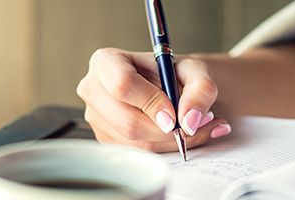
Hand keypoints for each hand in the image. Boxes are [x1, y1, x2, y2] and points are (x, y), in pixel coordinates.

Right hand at [77, 48, 231, 151]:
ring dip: (171, 140)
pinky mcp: (106, 138)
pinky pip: (137, 153)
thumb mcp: (197, 72)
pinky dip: (165, 147)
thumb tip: (189, 121)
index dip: (152, 103)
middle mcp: (93, 89)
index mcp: (107, 61)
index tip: (175, 114)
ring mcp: (96, 117)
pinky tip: (177, 132)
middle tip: (193, 122)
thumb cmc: (178, 73)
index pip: (123, 86)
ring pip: (135, 142)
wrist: (173, 86)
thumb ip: (201, 91)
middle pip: (127, 122)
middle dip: (166, 129)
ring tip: (192, 123)